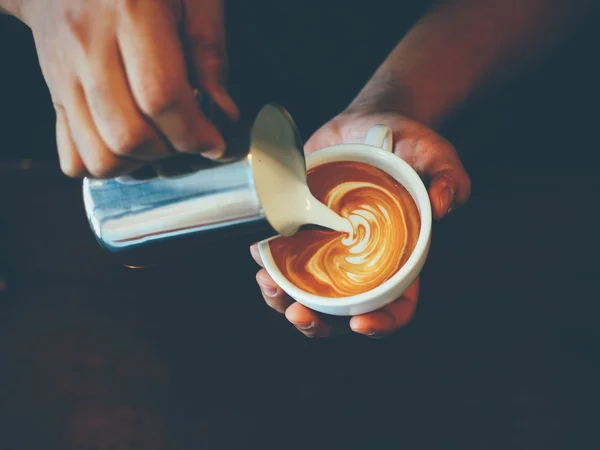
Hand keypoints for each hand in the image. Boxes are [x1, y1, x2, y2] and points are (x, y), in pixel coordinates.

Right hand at [14, 0, 237, 177]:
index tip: (214, 141)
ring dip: (140, 163)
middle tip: (190, 139)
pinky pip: (71, 154)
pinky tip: (128, 146)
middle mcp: (88, 44)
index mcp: (129, 9)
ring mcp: (62, 72)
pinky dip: (104, 164)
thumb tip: (224, 111)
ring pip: (98, 154)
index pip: (161, 97)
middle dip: (171, 150)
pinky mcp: (54, 92)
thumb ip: (209, 47)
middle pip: (128, 134)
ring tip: (160, 143)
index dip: (194, 132)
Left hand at [250, 110, 470, 337]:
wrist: (366, 124)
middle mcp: (360, 263)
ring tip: (269, 284)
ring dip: (282, 299)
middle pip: (339, 312)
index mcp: (398, 260)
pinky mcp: (301, 230)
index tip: (361, 324)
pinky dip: (267, 262)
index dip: (382, 324)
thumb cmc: (407, 146)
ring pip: (303, 293)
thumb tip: (443, 204)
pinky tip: (258, 254)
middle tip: (298, 313)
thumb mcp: (434, 156)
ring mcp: (327, 249)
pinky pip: (281, 258)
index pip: (395, 305)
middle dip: (316, 322)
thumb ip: (448, 178)